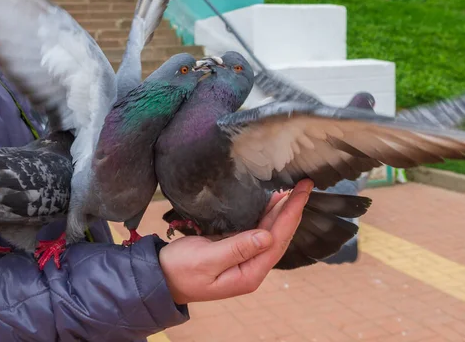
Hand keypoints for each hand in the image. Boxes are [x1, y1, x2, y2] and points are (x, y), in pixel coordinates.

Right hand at [159, 179, 313, 303]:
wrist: (159, 278)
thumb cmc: (178, 271)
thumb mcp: (206, 259)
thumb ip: (238, 248)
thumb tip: (267, 236)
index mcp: (249, 273)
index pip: (278, 240)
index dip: (291, 214)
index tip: (302, 193)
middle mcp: (253, 267)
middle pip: (280, 235)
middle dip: (293, 209)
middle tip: (305, 185)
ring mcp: (246, 259)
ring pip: (271, 231)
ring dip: (282, 210)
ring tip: (294, 189)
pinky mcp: (237, 250)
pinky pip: (258, 229)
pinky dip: (267, 214)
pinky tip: (273, 201)